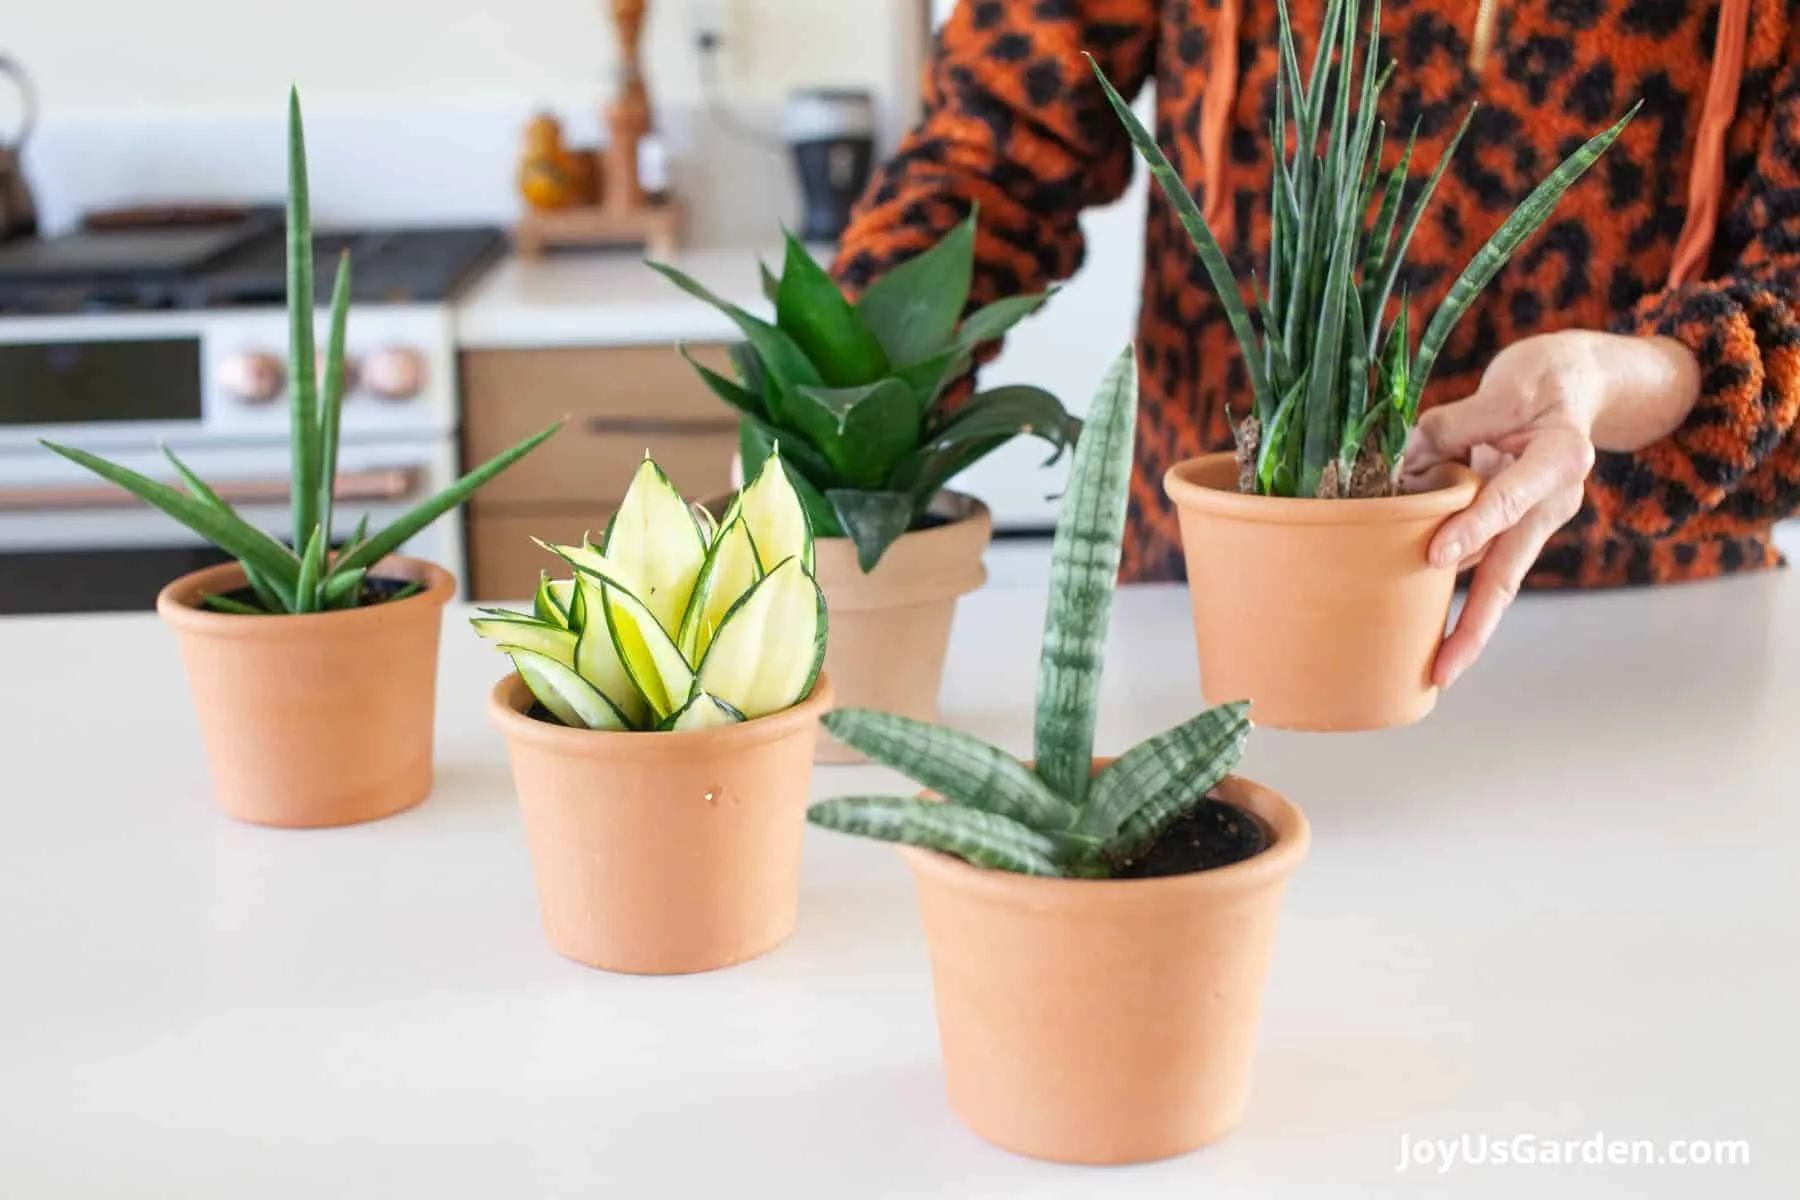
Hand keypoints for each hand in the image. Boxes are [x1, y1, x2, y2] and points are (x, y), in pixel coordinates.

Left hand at [1402, 330, 1699, 688]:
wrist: (1585, 383)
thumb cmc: (1545, 379)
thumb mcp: (1506, 387)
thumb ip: (1453, 426)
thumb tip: (1397, 461)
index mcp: (1560, 458)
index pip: (1510, 497)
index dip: (1473, 526)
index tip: (1437, 556)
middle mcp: (1553, 501)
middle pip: (1510, 571)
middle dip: (1476, 624)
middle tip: (1444, 669)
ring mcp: (1537, 522)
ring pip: (1497, 580)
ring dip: (1465, 623)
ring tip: (1433, 668)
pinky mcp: (1517, 530)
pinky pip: (1484, 566)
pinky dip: (1455, 593)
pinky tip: (1426, 630)